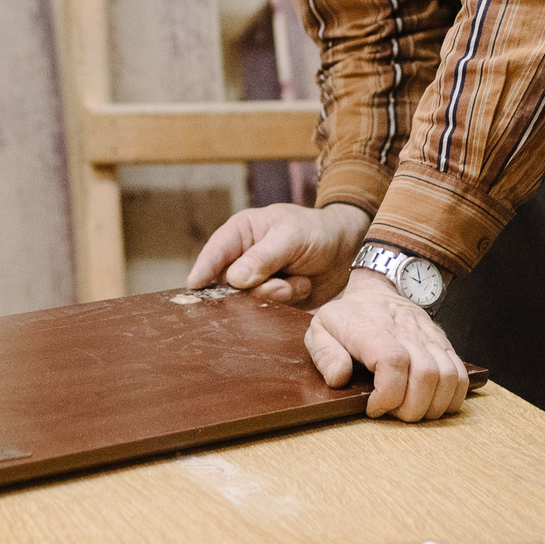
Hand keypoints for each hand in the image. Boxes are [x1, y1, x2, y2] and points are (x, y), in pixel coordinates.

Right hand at [187, 201, 370, 305]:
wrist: (349, 251)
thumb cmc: (317, 232)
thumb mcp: (292, 235)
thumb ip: (264, 256)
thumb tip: (233, 279)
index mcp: (242, 234)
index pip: (215, 251)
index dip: (204, 268)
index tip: (195, 286)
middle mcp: (243, 260)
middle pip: (227, 284)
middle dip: (252, 289)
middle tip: (279, 285)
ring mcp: (257, 282)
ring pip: (247, 301)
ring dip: (274, 296)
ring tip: (298, 283)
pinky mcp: (272, 301)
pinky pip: (267, 312)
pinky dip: (287, 303)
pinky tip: (302, 287)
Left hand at [304, 270, 471, 421]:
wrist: (380, 289)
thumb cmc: (349, 315)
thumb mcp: (321, 327)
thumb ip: (324, 353)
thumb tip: (339, 378)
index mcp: (372, 329)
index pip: (393, 361)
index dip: (388, 394)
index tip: (373, 407)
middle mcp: (407, 332)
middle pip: (426, 375)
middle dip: (410, 407)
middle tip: (392, 411)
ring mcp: (429, 338)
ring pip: (448, 377)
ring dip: (432, 405)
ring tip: (409, 409)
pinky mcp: (444, 344)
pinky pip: (460, 375)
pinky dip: (451, 397)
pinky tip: (431, 404)